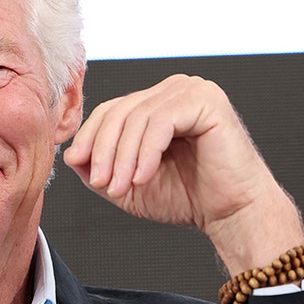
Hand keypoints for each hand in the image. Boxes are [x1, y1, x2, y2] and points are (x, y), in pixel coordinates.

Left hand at [61, 74, 303, 272]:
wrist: (232, 214)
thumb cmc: (188, 198)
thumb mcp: (129, 184)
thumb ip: (99, 168)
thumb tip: (70, 153)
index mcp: (157, 103)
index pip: (112, 109)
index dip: (90, 136)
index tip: (79, 165)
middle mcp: (174, 89)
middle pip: (121, 110)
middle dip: (104, 149)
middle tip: (100, 184)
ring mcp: (192, 90)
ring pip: (138, 118)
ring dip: (122, 157)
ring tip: (119, 188)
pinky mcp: (207, 101)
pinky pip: (161, 122)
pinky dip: (146, 153)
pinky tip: (142, 178)